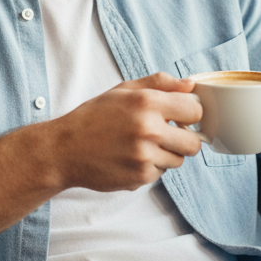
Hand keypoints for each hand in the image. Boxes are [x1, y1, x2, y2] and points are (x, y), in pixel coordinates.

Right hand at [48, 72, 203, 192]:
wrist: (64, 149)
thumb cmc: (94, 117)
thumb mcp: (123, 90)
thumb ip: (160, 83)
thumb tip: (190, 85)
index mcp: (147, 102)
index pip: (195, 110)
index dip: (189, 113)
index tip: (179, 116)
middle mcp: (148, 129)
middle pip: (194, 143)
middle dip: (184, 139)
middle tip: (167, 135)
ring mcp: (145, 156)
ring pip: (178, 160)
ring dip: (166, 154)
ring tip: (141, 145)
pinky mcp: (139, 177)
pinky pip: (160, 173)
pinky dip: (150, 167)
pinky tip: (130, 158)